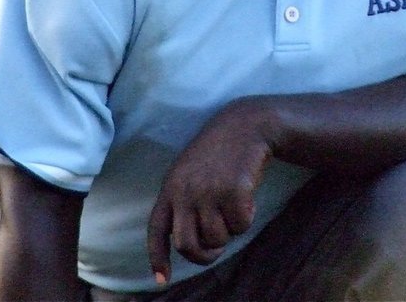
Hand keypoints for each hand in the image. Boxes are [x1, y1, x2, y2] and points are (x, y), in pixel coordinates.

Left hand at [147, 99, 272, 283]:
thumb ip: (182, 199)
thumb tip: (182, 242)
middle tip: (217, 248)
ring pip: (217, 239)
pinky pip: (240, 226)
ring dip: (229, 230)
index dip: (157, 257)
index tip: (161, 280)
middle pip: (186, 245)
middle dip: (204, 255)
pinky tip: (248, 196)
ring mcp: (209, 191)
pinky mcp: (233, 191)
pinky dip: (247, 218)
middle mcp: (185, 191)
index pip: (157, 229)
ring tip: (234, 205)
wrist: (245, 124)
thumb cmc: (220, 151)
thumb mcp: (190, 170)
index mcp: (171, 186)